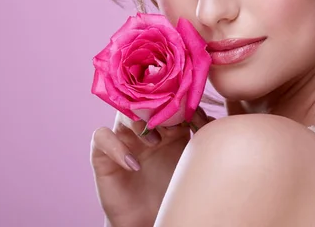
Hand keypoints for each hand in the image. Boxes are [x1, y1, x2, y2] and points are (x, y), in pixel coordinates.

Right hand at [90, 107, 213, 226]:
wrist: (150, 219)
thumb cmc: (172, 189)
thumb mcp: (190, 161)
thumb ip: (200, 137)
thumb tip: (214, 118)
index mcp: (165, 124)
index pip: (167, 99)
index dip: (179, 102)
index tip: (195, 115)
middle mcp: (141, 126)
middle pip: (143, 100)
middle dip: (159, 107)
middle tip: (174, 122)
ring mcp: (121, 138)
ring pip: (122, 112)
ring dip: (139, 123)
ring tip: (155, 142)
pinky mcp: (102, 154)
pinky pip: (101, 137)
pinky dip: (116, 146)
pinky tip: (134, 165)